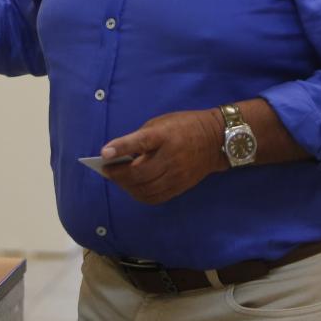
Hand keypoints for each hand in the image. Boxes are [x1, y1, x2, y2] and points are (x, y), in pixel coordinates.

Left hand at [98, 109, 226, 203]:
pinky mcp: (181, 186)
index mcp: (165, 135)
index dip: (121, 148)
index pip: (141, 142)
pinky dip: (140, 194)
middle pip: (139, 173)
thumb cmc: (183, 126)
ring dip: (127, 186)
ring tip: (118, 180)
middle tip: (107, 170)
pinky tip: (133, 188)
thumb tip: (120, 155)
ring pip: (145, 189)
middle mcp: (171, 156)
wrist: (216, 140)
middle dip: (118, 174)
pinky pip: (155, 197)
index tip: (103, 154)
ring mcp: (177, 174)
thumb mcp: (161, 123)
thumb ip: (141, 138)